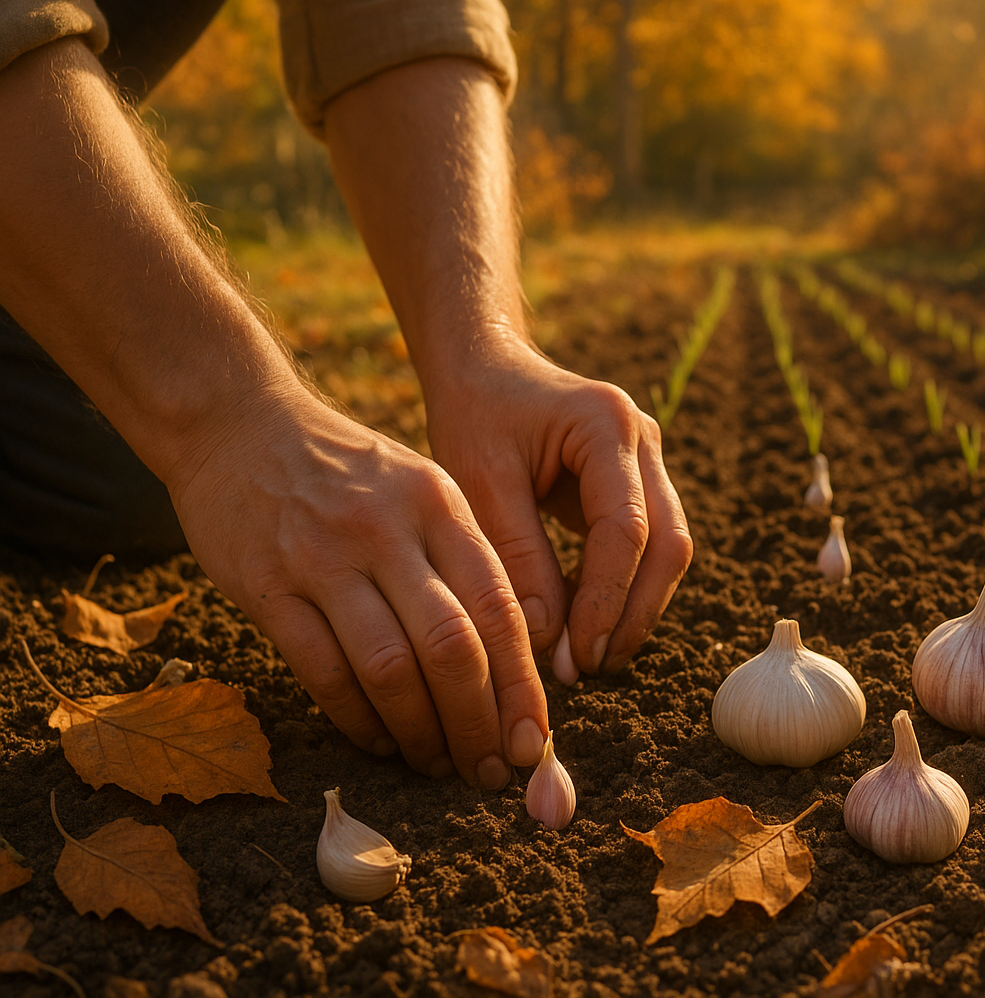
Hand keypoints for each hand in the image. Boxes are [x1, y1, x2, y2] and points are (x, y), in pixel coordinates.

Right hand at [164, 388, 548, 785]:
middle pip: (452, 647)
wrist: (238, 425)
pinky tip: (379, 742)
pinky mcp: (266, 585)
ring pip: (389, 668)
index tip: (534, 742)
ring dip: (420, 731)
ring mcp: (323, 557)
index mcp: (439, 504)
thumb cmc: (349, 474)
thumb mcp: (421, 490)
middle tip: (489, 771)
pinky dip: (358, 720)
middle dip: (478, 722)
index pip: (499, 608)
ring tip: (437, 764)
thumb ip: (465, 564)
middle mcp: (388, 529)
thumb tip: (514, 667)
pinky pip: (323, 672)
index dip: (521, 686)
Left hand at [420, 341, 692, 675]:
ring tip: (590, 659)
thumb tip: (547, 641)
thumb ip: (517, 557)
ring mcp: (650, 461)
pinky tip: (589, 629)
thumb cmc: (475, 415)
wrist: (485, 368)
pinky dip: (624, 590)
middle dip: (634, 614)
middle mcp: (644, 440)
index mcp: (608, 424)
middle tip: (589, 668)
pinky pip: (649, 547)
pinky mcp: (640, 484)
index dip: (606, 600)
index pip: (626, 529)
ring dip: (636, 609)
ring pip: (669, 550)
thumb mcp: (479, 482)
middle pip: (668, 544)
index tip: (575, 656)